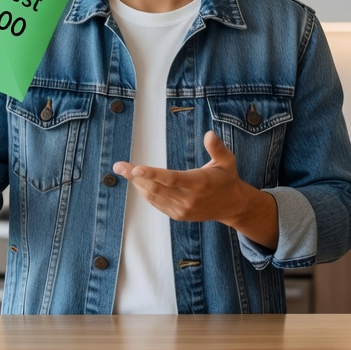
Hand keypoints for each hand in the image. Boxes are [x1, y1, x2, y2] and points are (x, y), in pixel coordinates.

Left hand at [113, 130, 252, 224]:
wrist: (232, 206)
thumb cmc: (227, 179)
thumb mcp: (226, 161)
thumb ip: (216, 148)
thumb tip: (209, 133)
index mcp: (199, 183)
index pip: (171, 178)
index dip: (152, 173)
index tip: (135, 168)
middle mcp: (189, 199)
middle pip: (156, 188)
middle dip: (135, 176)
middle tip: (118, 166)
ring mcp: (182, 209)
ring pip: (153, 196)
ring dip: (137, 183)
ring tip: (125, 171)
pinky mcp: (178, 215)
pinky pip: (157, 204)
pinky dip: (146, 192)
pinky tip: (139, 182)